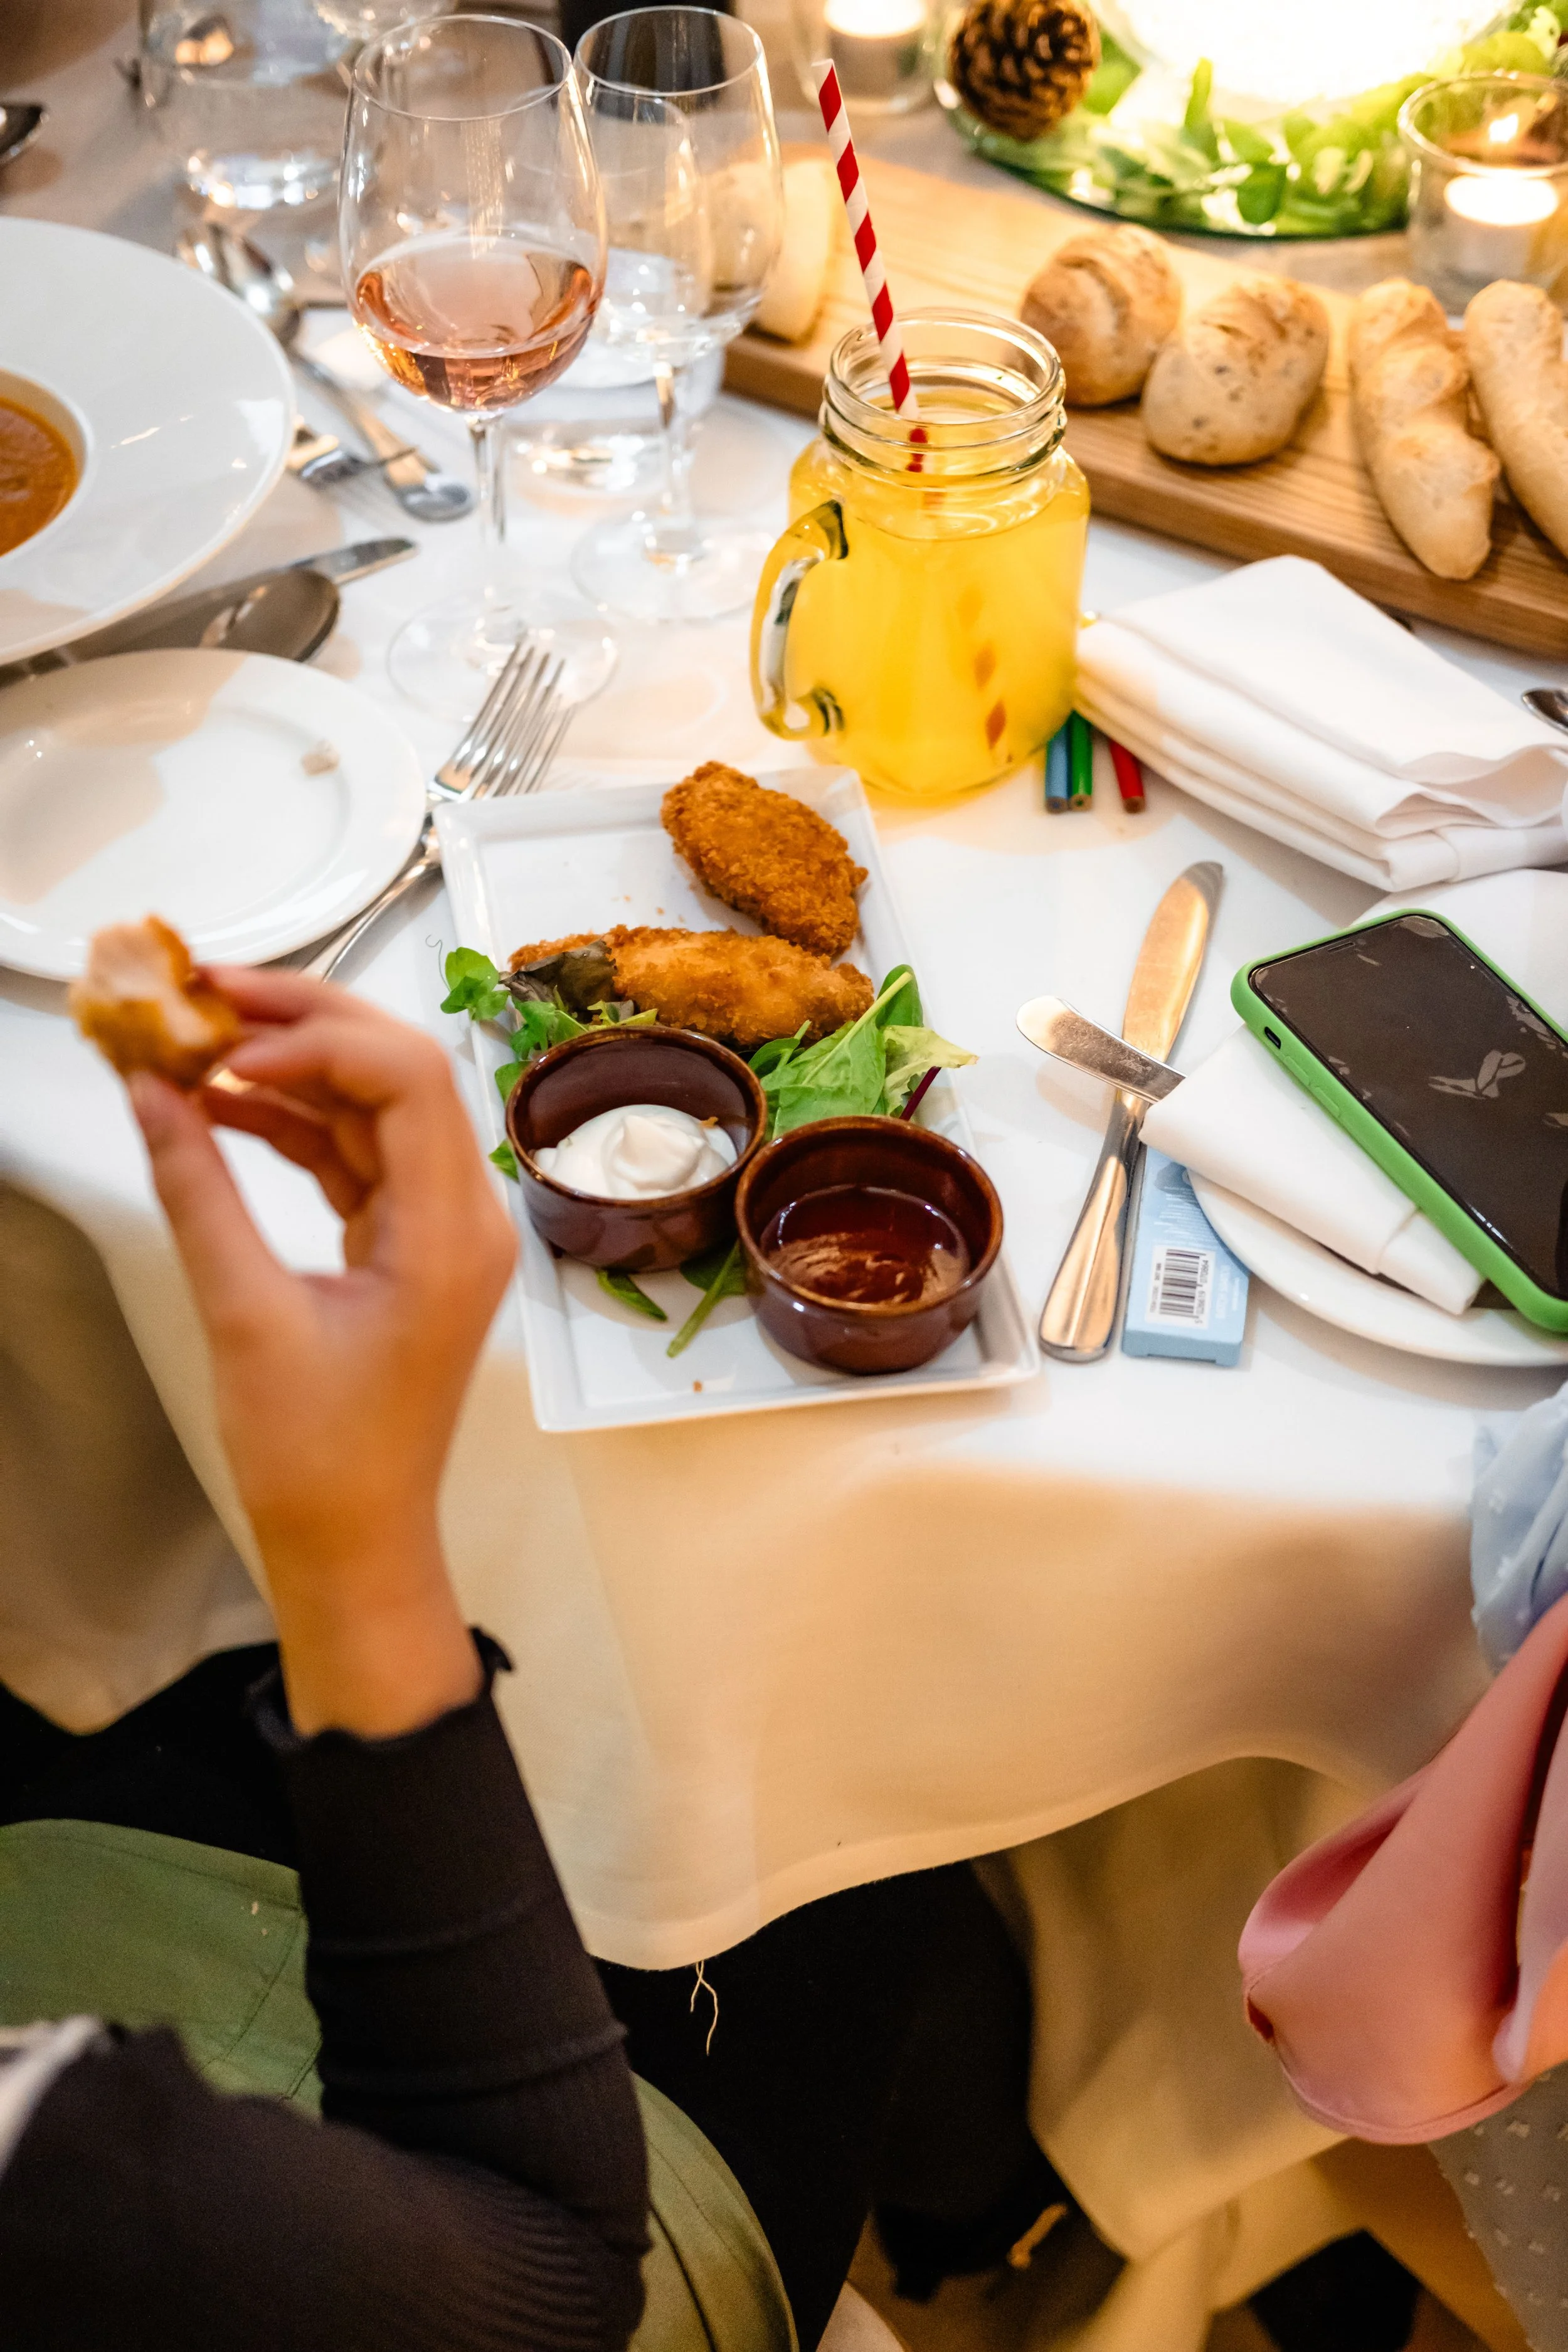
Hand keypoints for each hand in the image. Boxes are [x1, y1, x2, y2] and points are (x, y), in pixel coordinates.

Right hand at [127, 969, 515, 1735]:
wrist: (354, 1541)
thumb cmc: (318, 1458)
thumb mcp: (244, 1316)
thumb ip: (197, 1192)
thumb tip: (150, 1092)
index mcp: (450, 1235)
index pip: (407, 1079)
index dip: (316, 1036)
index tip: (225, 1037)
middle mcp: (464, 1217)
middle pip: (397, 1072)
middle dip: (301, 1023)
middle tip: (202, 993)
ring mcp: (439, 1229)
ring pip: (372, 1105)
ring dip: (288, 1067)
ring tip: (192, 1040)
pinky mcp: (407, 1243)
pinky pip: (354, 1152)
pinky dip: (290, 1121)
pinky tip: (217, 1101)